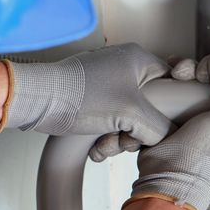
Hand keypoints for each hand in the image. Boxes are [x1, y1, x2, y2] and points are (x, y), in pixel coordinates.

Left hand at [3, 43, 173, 161]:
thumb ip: (160, 126)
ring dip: (118, 140)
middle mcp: (123, 69)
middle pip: (150, 108)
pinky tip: (94, 148)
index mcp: (138, 60)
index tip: (159, 123)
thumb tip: (168, 137)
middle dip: (136, 132)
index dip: (170, 107)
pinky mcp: (91, 101)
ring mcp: (106, 85)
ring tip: (103, 144)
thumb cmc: (80, 96)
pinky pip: (109, 124)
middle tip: (124, 138)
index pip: (172, 82)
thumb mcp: (132, 113)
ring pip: (128, 121)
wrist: (37, 102)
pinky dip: (104, 139)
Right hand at [130, 50, 209, 209]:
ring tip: (179, 75)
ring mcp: (202, 115)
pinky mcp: (179, 113)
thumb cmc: (201, 162)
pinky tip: (170, 76)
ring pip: (201, 77)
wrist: (165, 177)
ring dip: (189, 69)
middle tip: (199, 72)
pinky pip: (181, 85)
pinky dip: (175, 76)